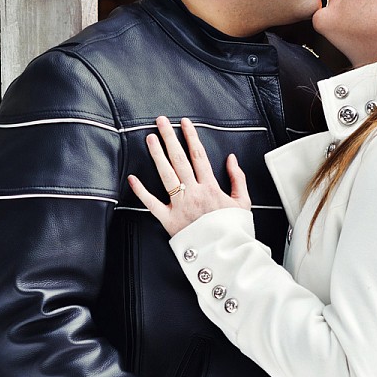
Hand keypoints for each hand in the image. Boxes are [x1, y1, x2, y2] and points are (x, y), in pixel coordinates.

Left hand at [127, 116, 251, 236]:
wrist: (226, 254)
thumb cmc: (234, 230)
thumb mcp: (243, 202)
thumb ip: (237, 179)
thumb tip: (231, 159)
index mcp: (211, 188)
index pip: (198, 155)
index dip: (190, 136)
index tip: (184, 123)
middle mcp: (194, 193)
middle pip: (179, 160)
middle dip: (170, 138)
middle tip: (161, 121)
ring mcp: (180, 206)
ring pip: (166, 175)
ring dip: (157, 155)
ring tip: (150, 138)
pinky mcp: (169, 221)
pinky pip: (152, 204)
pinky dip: (141, 192)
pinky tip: (132, 178)